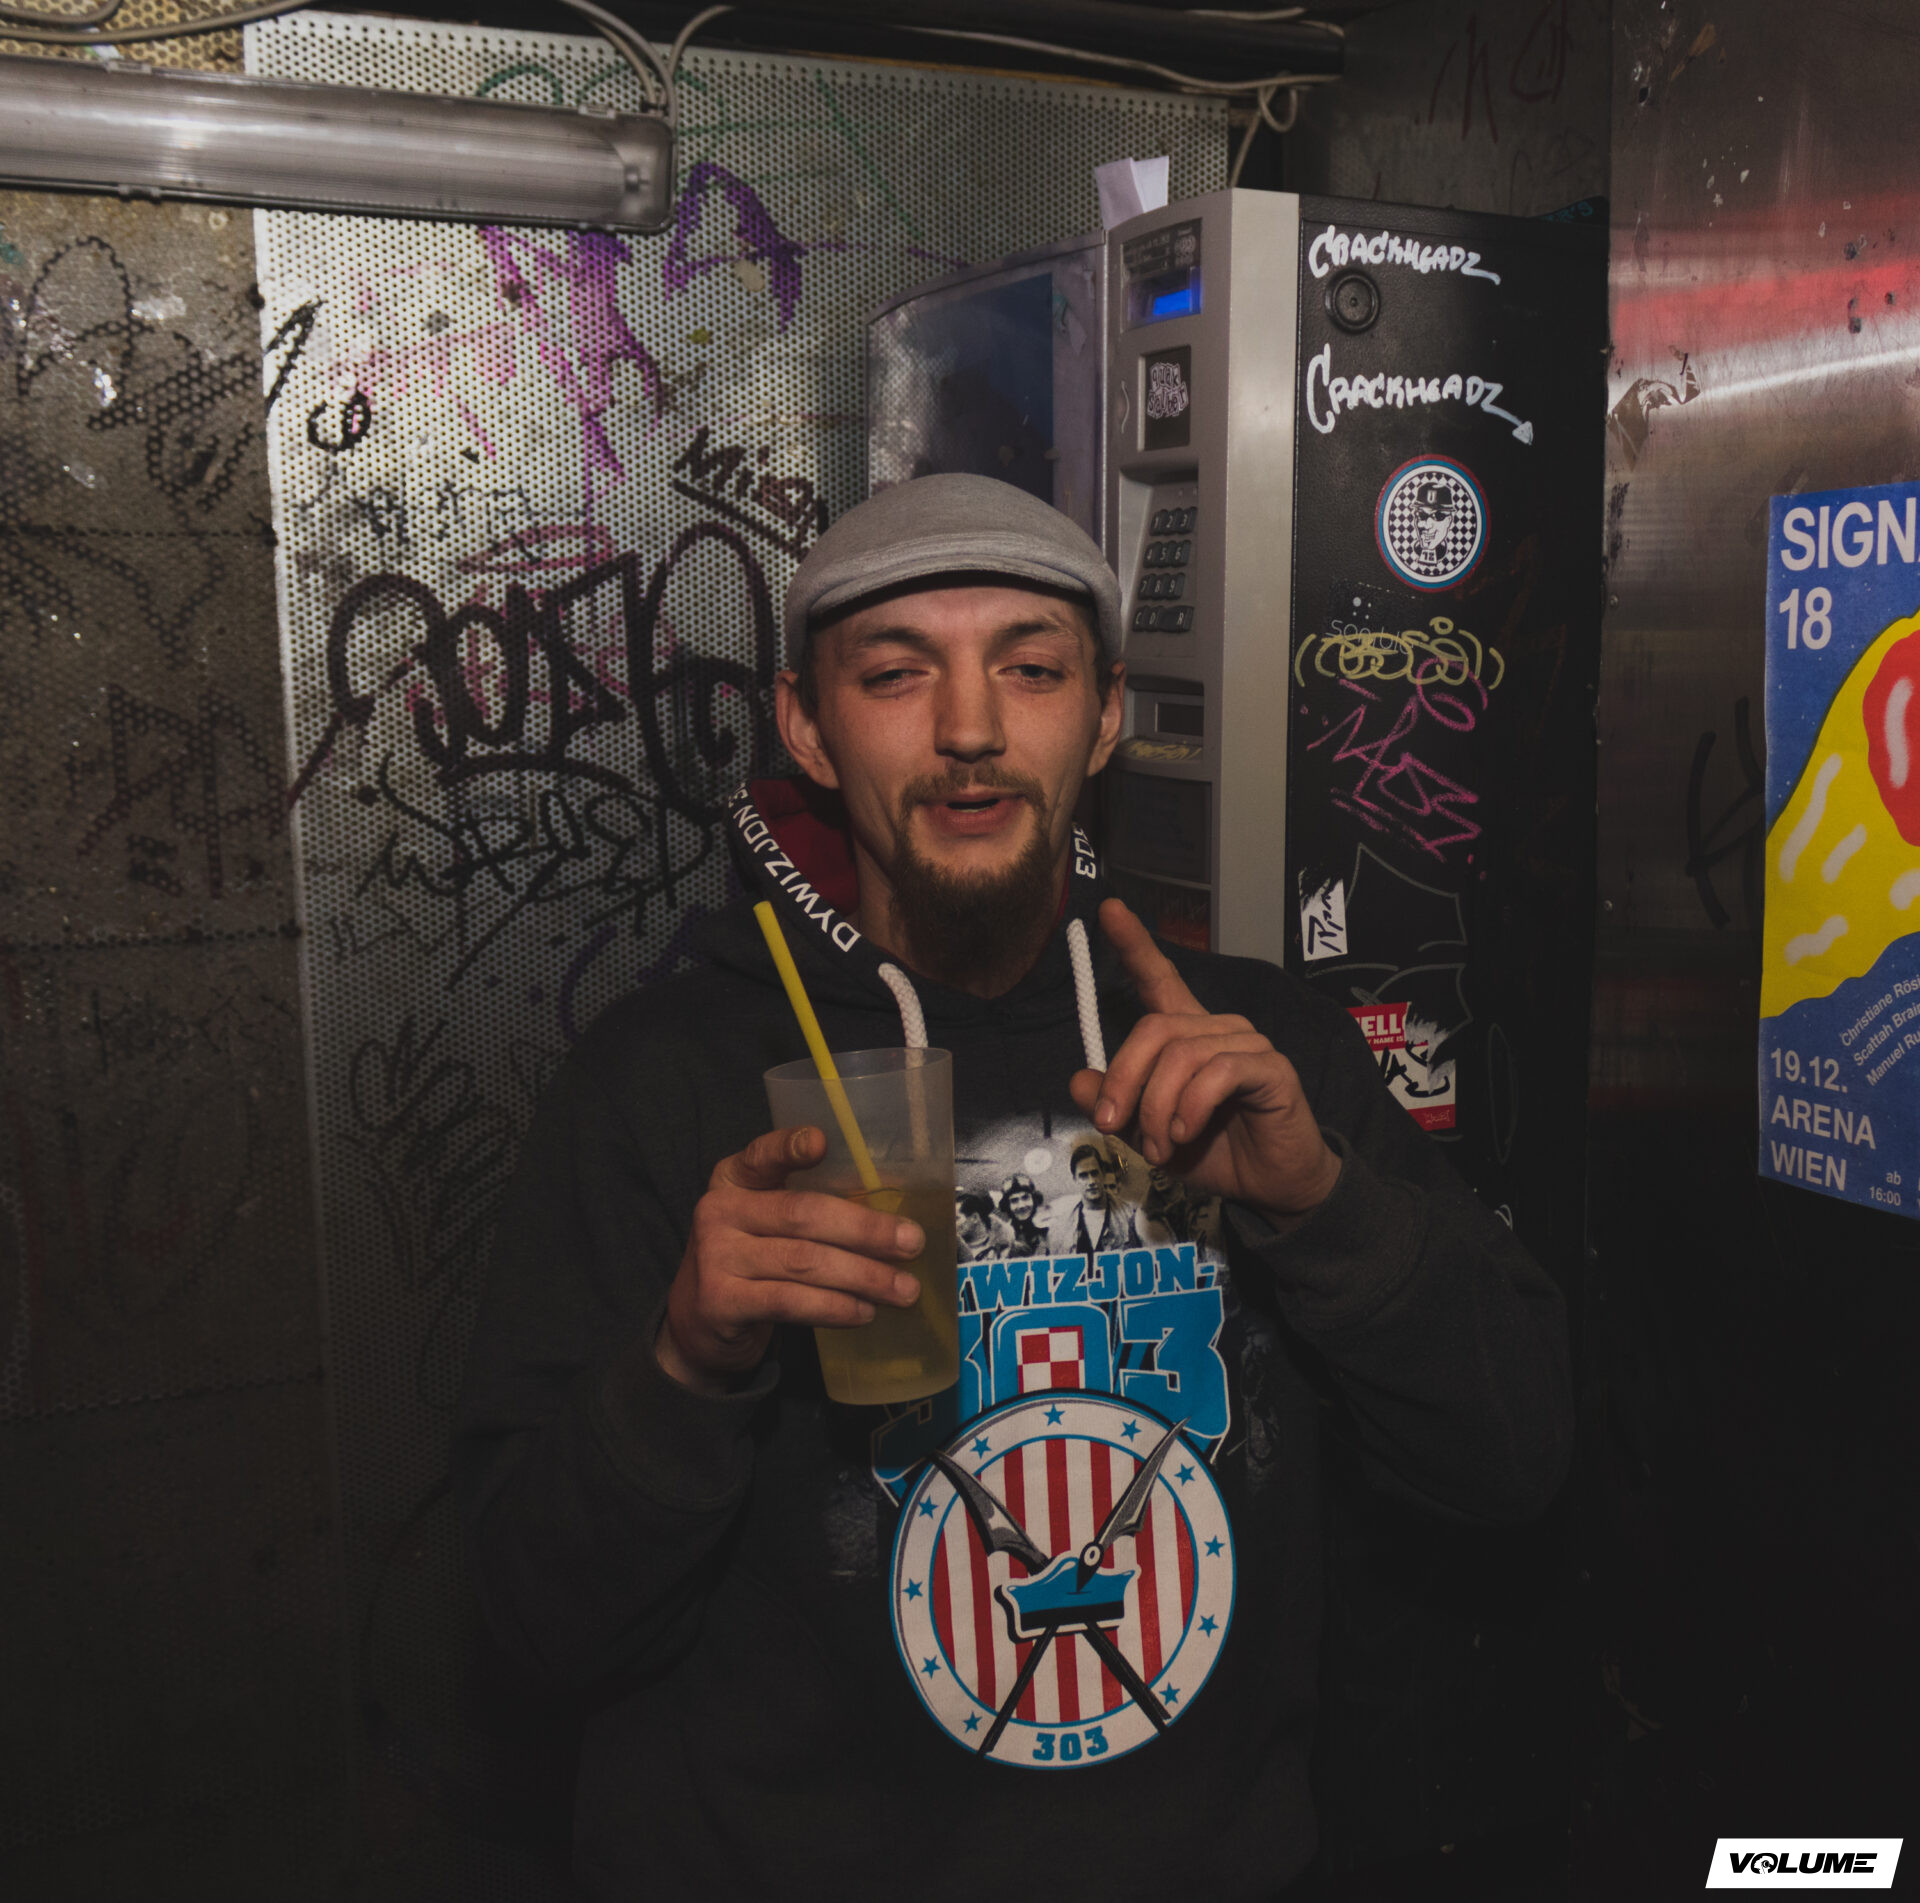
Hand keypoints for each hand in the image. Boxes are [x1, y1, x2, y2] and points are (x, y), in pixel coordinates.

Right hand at [658, 1126, 925, 1393]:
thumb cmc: (751, 1262)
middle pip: (801, 1214)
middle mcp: (718, 1211)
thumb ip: (810, 1209)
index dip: (790, 1147)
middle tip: (912, 1243)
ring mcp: (716, 1257)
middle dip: (865, 1229)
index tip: (822, 1143)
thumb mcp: (766, 1223)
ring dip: (863, 1276)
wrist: (698, 1324)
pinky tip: (864, 1312)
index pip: (762, 1155)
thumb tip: (894, 1217)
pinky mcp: (721, 1302)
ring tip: (903, 1289)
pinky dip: (834, 1307)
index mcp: (734, 1179)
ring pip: (803, 1262)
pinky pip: (790, 1302)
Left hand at [1068, 898, 1341, 1221]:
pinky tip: (1185, 1132)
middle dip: (1125, 1079)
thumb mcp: (1147, 1133)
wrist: (1269, 1185)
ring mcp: (1246, 1045)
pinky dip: (1191, 1106)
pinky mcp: (1270, 1068)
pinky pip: (1218, 1073)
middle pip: (1154, 1029)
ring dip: (1157, 1108)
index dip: (1134, 944)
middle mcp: (1216, 1029)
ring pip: (1181, 1055)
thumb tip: (1079, 1078)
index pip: (1159, 979)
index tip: (1108, 910)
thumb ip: (1115, 1106)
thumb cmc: (1212, 1152)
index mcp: (1186, 1035)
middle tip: (1113, 1125)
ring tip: (1159, 1146)